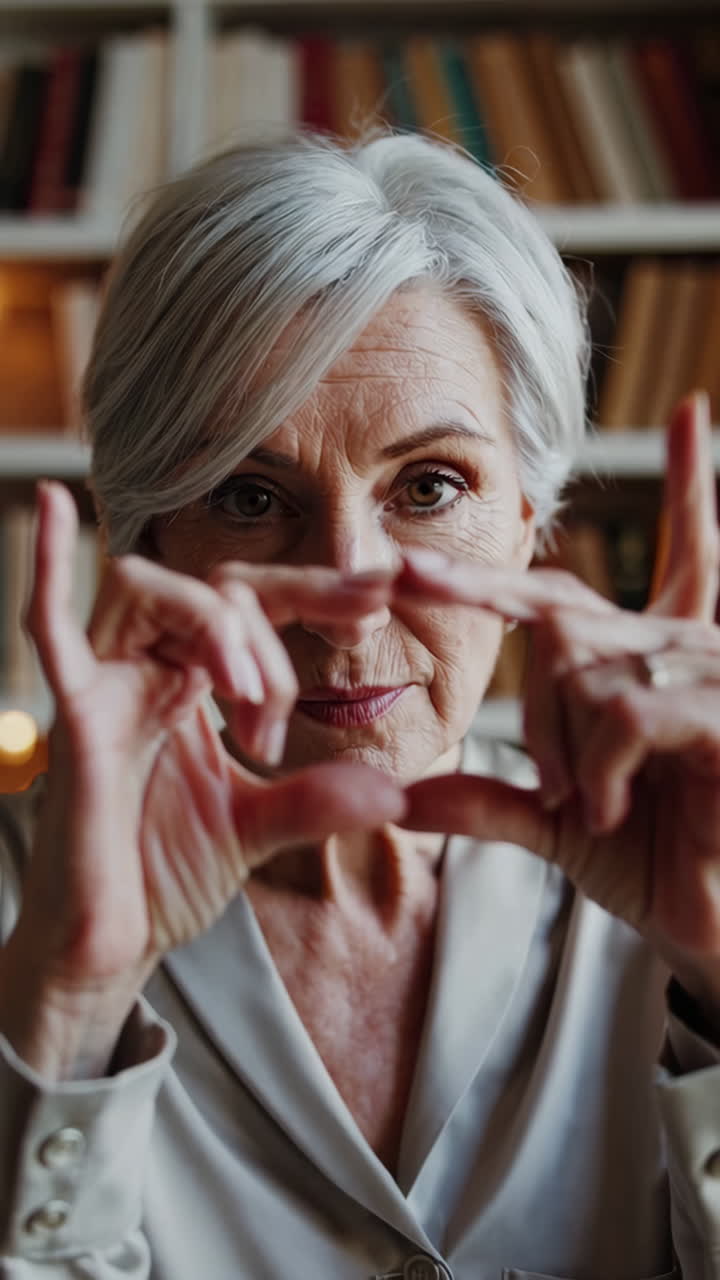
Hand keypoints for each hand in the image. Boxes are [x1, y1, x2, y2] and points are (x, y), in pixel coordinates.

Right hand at [16, 482, 405, 989]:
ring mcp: (104, 688)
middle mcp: (144, 670)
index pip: (251, 605)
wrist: (108, 949)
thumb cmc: (165, 879)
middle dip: (293, 603)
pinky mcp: (73, 721)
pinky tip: (52, 503)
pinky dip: (46, 565)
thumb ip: (316, 800)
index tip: (386, 591)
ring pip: (151, 590)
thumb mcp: (258, 829)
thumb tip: (395, 791)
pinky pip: (48, 630)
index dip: (318, 591)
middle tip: (356, 629)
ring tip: (254, 698)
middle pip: (215, 588)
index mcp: (188, 683)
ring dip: (218, 627)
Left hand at [396, 393, 719, 962]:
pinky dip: (602, 770)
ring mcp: (707, 672)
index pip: (552, 598)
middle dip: (536, 715)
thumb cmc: (654, 863)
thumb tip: (401, 798)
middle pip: (560, 626)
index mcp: (634, 657)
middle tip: (555, 791)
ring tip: (598, 810)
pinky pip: (629, 713)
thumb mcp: (554, 824)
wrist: (715, 923)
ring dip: (568, 755)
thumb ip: (487, 800)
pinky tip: (611, 811)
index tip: (408, 567)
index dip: (482, 582)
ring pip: (586, 670)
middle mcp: (675, 648)